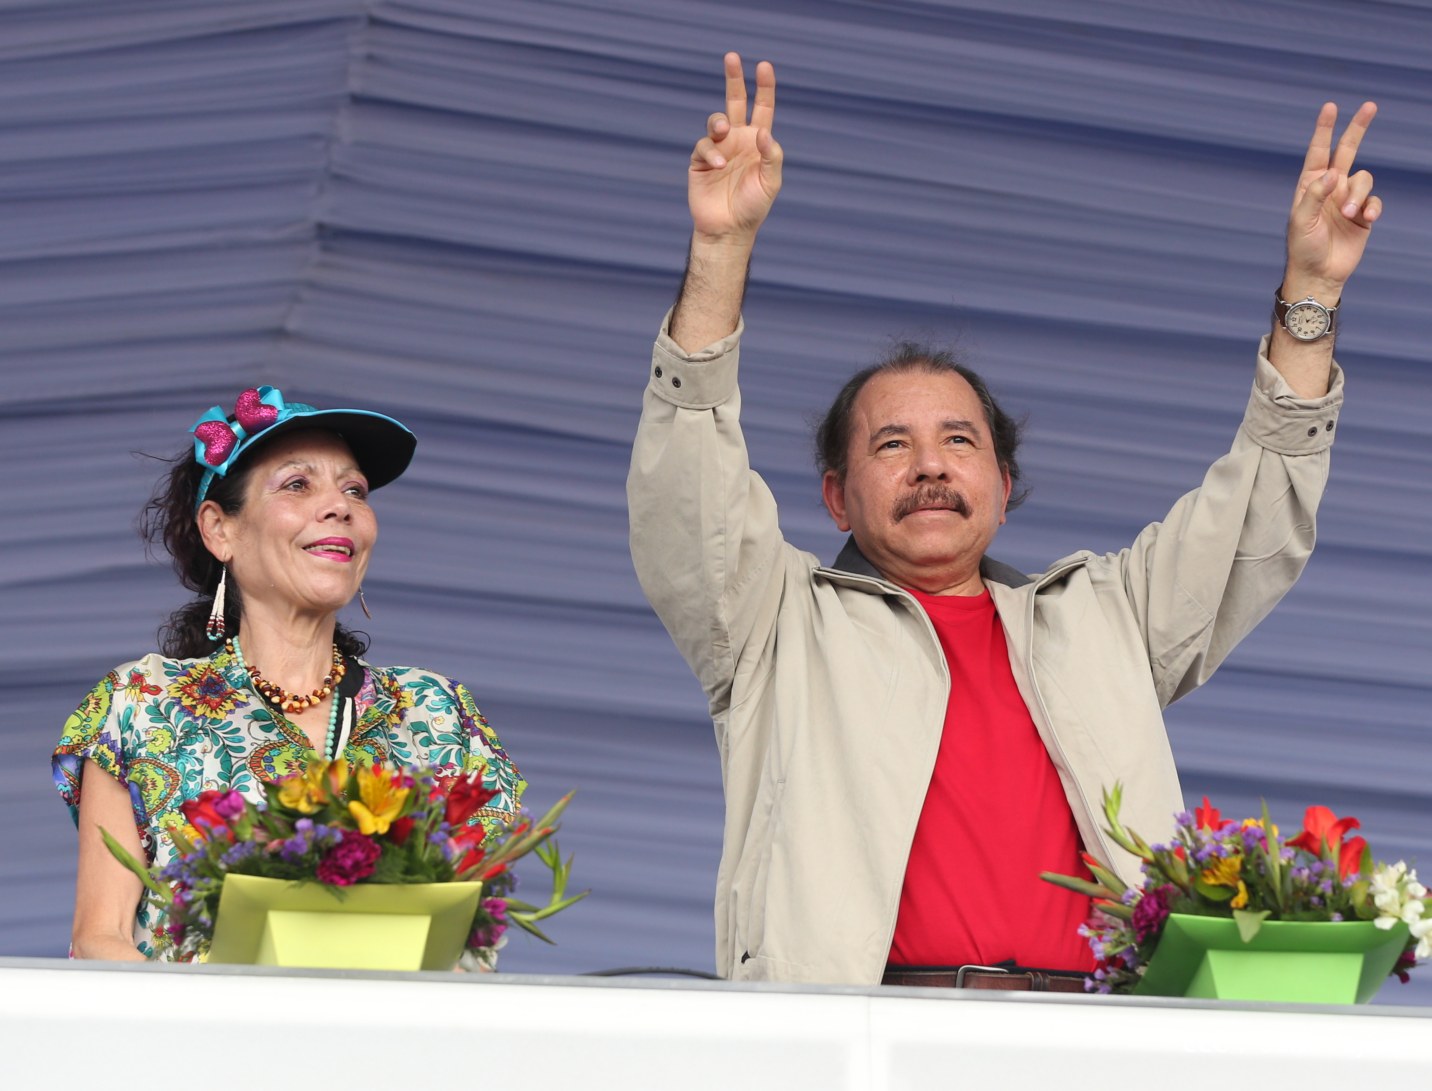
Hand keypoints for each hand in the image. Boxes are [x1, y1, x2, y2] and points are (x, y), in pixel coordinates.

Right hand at [688, 52, 782, 244]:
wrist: (728, 230)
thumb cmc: (753, 207)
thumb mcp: (771, 182)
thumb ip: (772, 155)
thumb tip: (762, 130)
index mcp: (757, 143)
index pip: (762, 109)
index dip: (764, 88)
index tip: (764, 66)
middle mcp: (737, 141)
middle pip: (735, 102)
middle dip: (734, 79)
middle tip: (732, 56)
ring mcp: (718, 149)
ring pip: (715, 121)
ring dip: (718, 121)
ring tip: (722, 130)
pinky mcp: (699, 161)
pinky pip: (703, 146)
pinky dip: (710, 152)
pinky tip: (717, 166)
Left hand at [1284, 101, 1380, 299]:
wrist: (1319, 273)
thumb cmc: (1303, 248)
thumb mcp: (1301, 220)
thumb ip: (1315, 193)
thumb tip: (1333, 172)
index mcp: (1310, 185)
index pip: (1318, 152)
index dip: (1324, 129)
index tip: (1330, 107)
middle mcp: (1331, 188)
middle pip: (1347, 151)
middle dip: (1357, 129)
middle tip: (1370, 106)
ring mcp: (1348, 199)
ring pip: (1364, 178)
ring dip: (1358, 195)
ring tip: (1348, 215)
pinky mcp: (1364, 214)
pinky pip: (1374, 200)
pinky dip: (1372, 207)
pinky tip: (1366, 219)